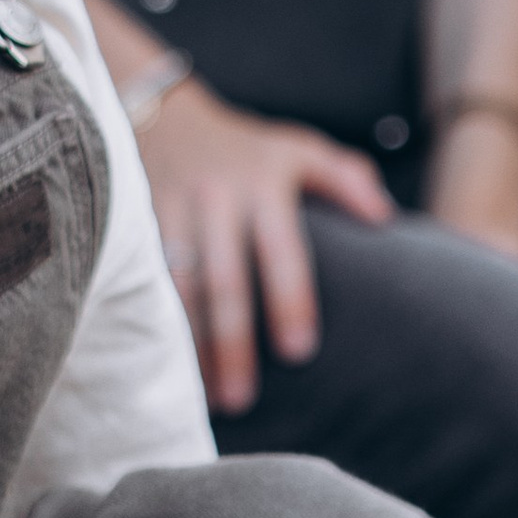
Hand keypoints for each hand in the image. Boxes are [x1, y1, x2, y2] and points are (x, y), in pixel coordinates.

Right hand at [138, 76, 394, 412]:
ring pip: (178, 289)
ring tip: (205, 397)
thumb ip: (344, 178)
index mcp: (263, 184)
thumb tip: (384, 218)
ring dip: (190, 345)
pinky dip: (154, 326)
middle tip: (243, 398)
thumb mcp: (298, 149)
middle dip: (232, 342)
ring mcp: (171, 210)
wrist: (165, 118)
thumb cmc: (248, 149)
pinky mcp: (133, 223)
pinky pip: (143, 283)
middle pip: (224, 281)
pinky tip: (164, 367)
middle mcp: (215, 198)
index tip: (298, 352)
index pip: (281, 249)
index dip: (290, 300)